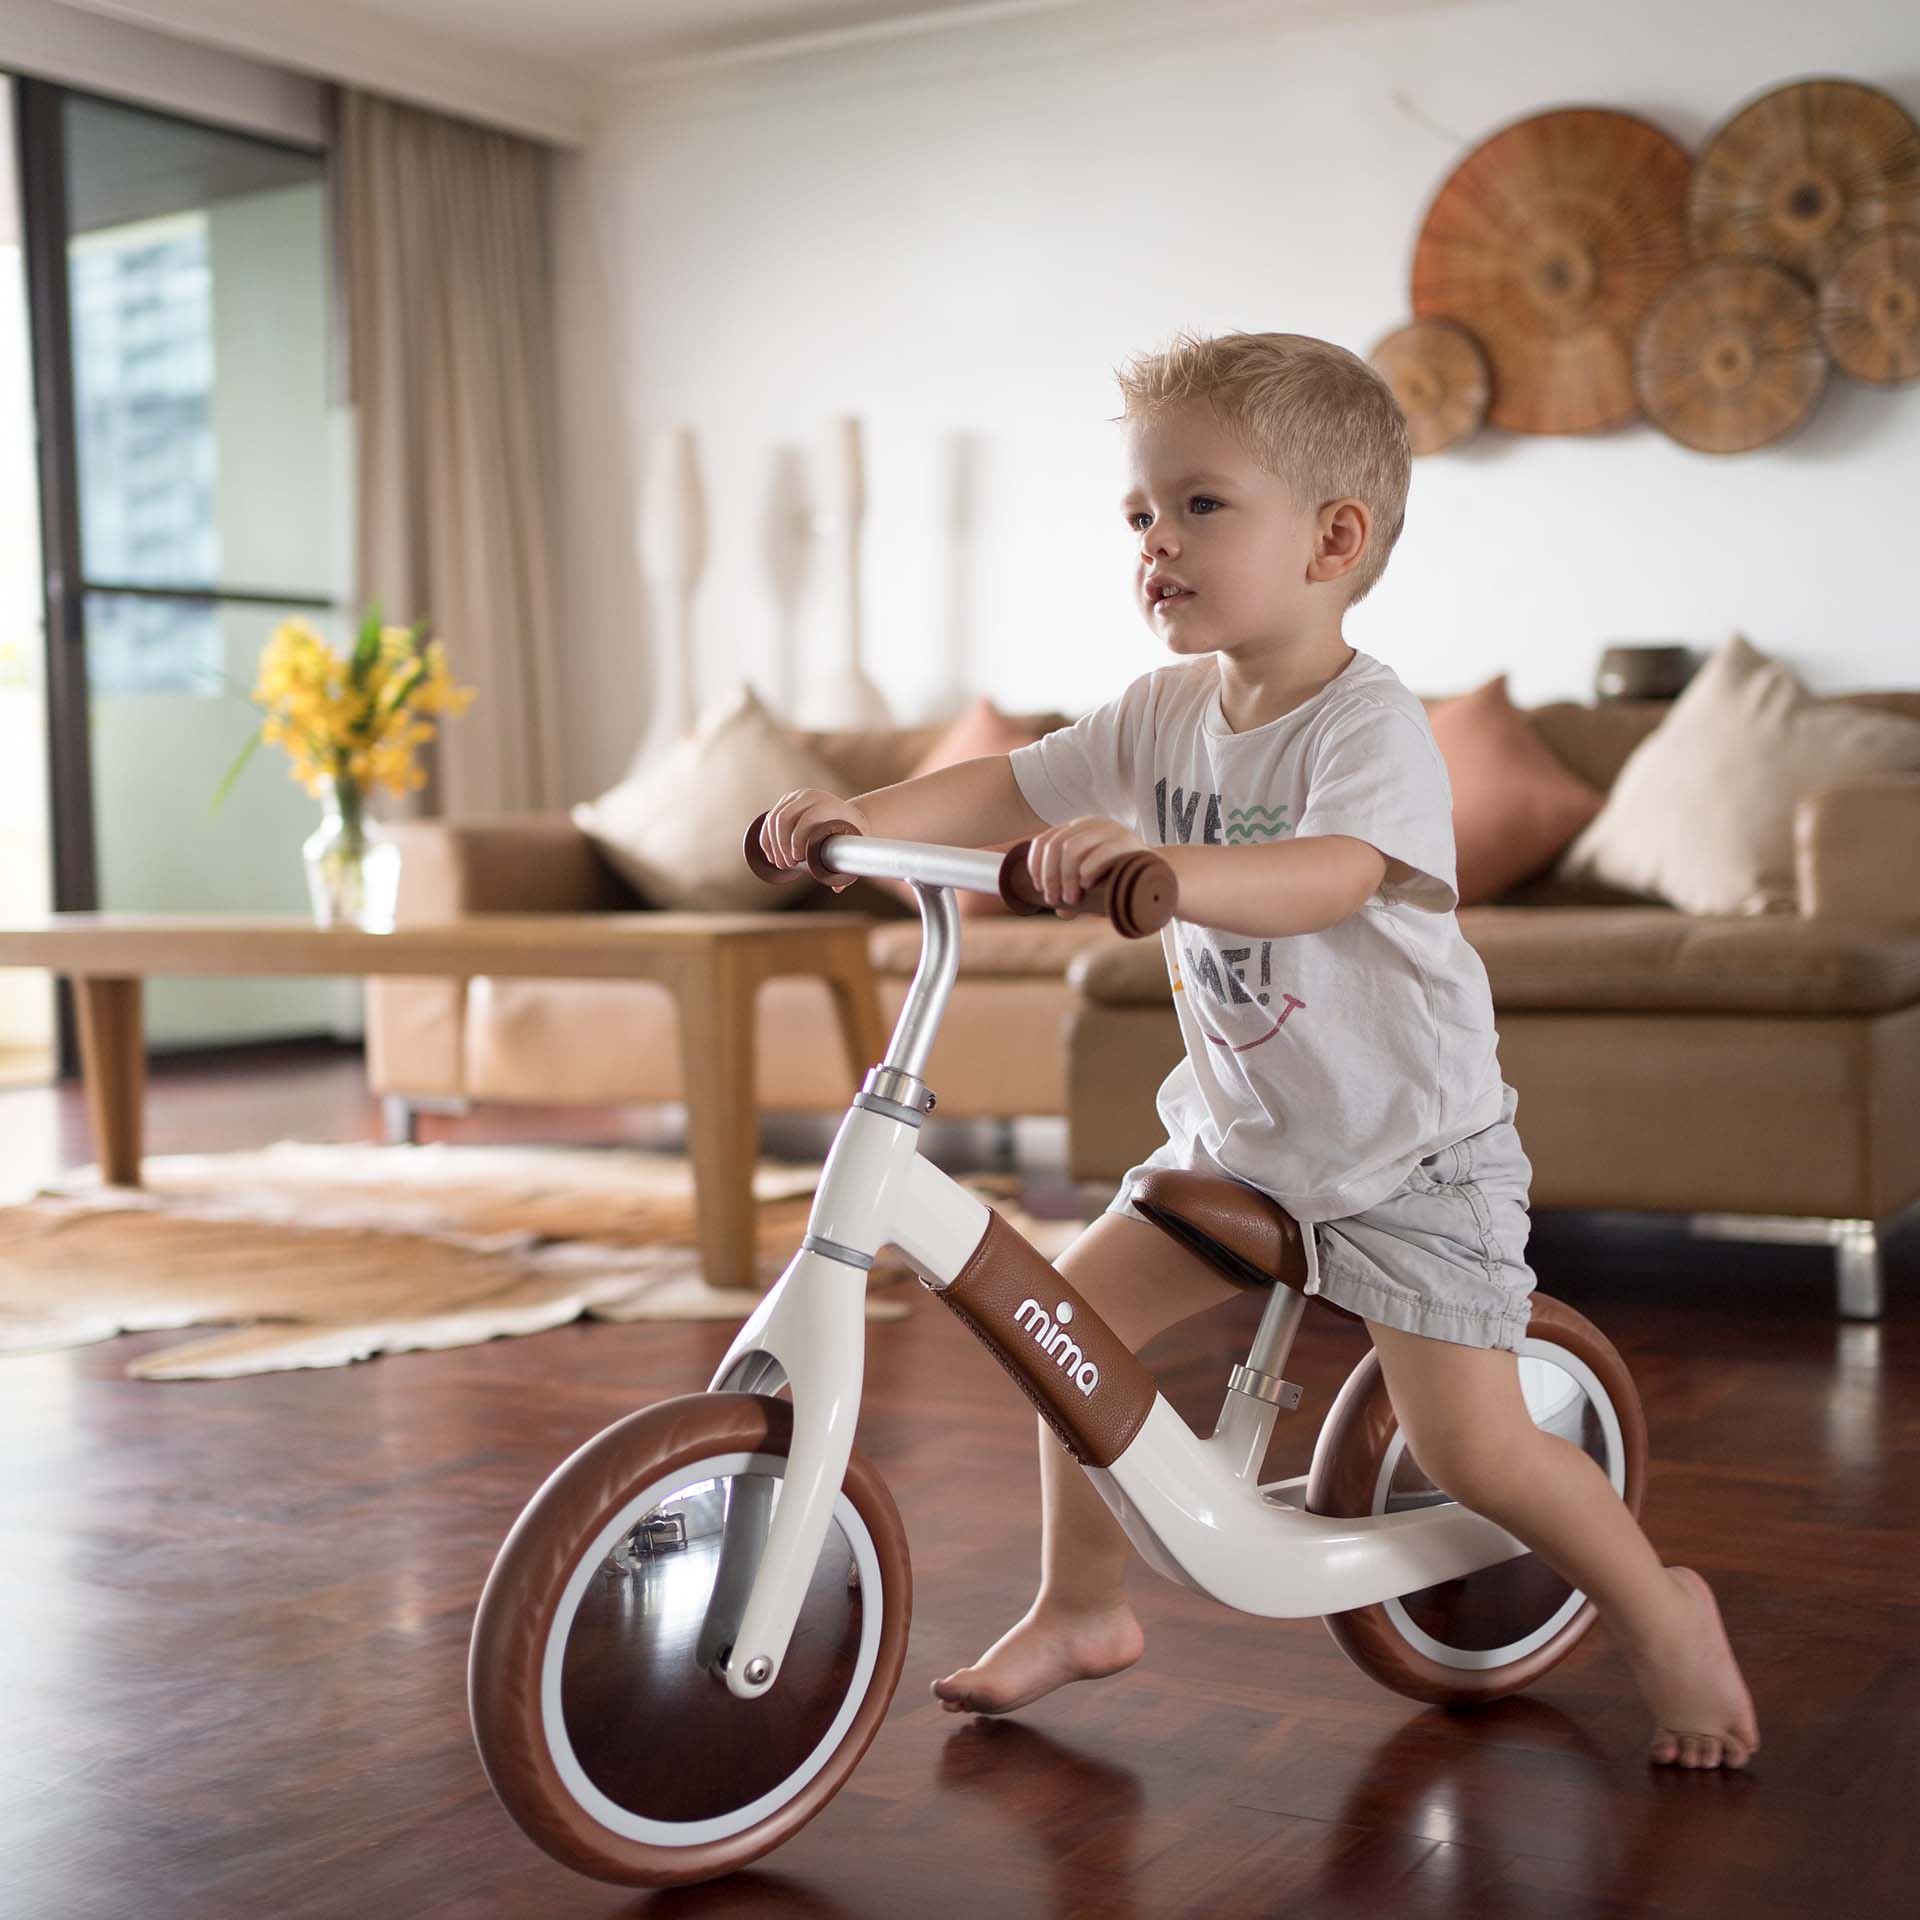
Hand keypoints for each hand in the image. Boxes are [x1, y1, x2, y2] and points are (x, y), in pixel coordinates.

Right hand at [760, 789, 872, 891]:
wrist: (846, 813)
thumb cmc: (850, 831)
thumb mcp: (852, 842)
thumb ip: (845, 863)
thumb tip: (837, 888)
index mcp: (827, 803)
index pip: (807, 818)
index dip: (798, 839)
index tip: (797, 859)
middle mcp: (809, 796)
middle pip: (785, 817)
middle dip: (782, 844)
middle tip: (786, 865)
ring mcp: (795, 797)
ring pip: (774, 818)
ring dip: (772, 843)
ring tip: (779, 863)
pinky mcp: (785, 802)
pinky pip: (769, 818)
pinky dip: (767, 837)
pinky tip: (770, 854)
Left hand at [1027, 816, 1147, 912]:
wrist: (1160, 875)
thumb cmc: (1121, 879)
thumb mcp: (1092, 884)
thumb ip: (1075, 894)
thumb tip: (1060, 910)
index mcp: (1078, 829)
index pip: (1045, 840)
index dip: (1036, 865)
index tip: (1038, 888)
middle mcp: (1091, 824)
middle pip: (1055, 846)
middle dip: (1050, 876)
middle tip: (1055, 900)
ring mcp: (1110, 829)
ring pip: (1071, 848)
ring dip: (1065, 878)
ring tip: (1071, 899)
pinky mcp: (1127, 841)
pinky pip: (1100, 852)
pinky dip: (1087, 871)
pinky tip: (1087, 885)